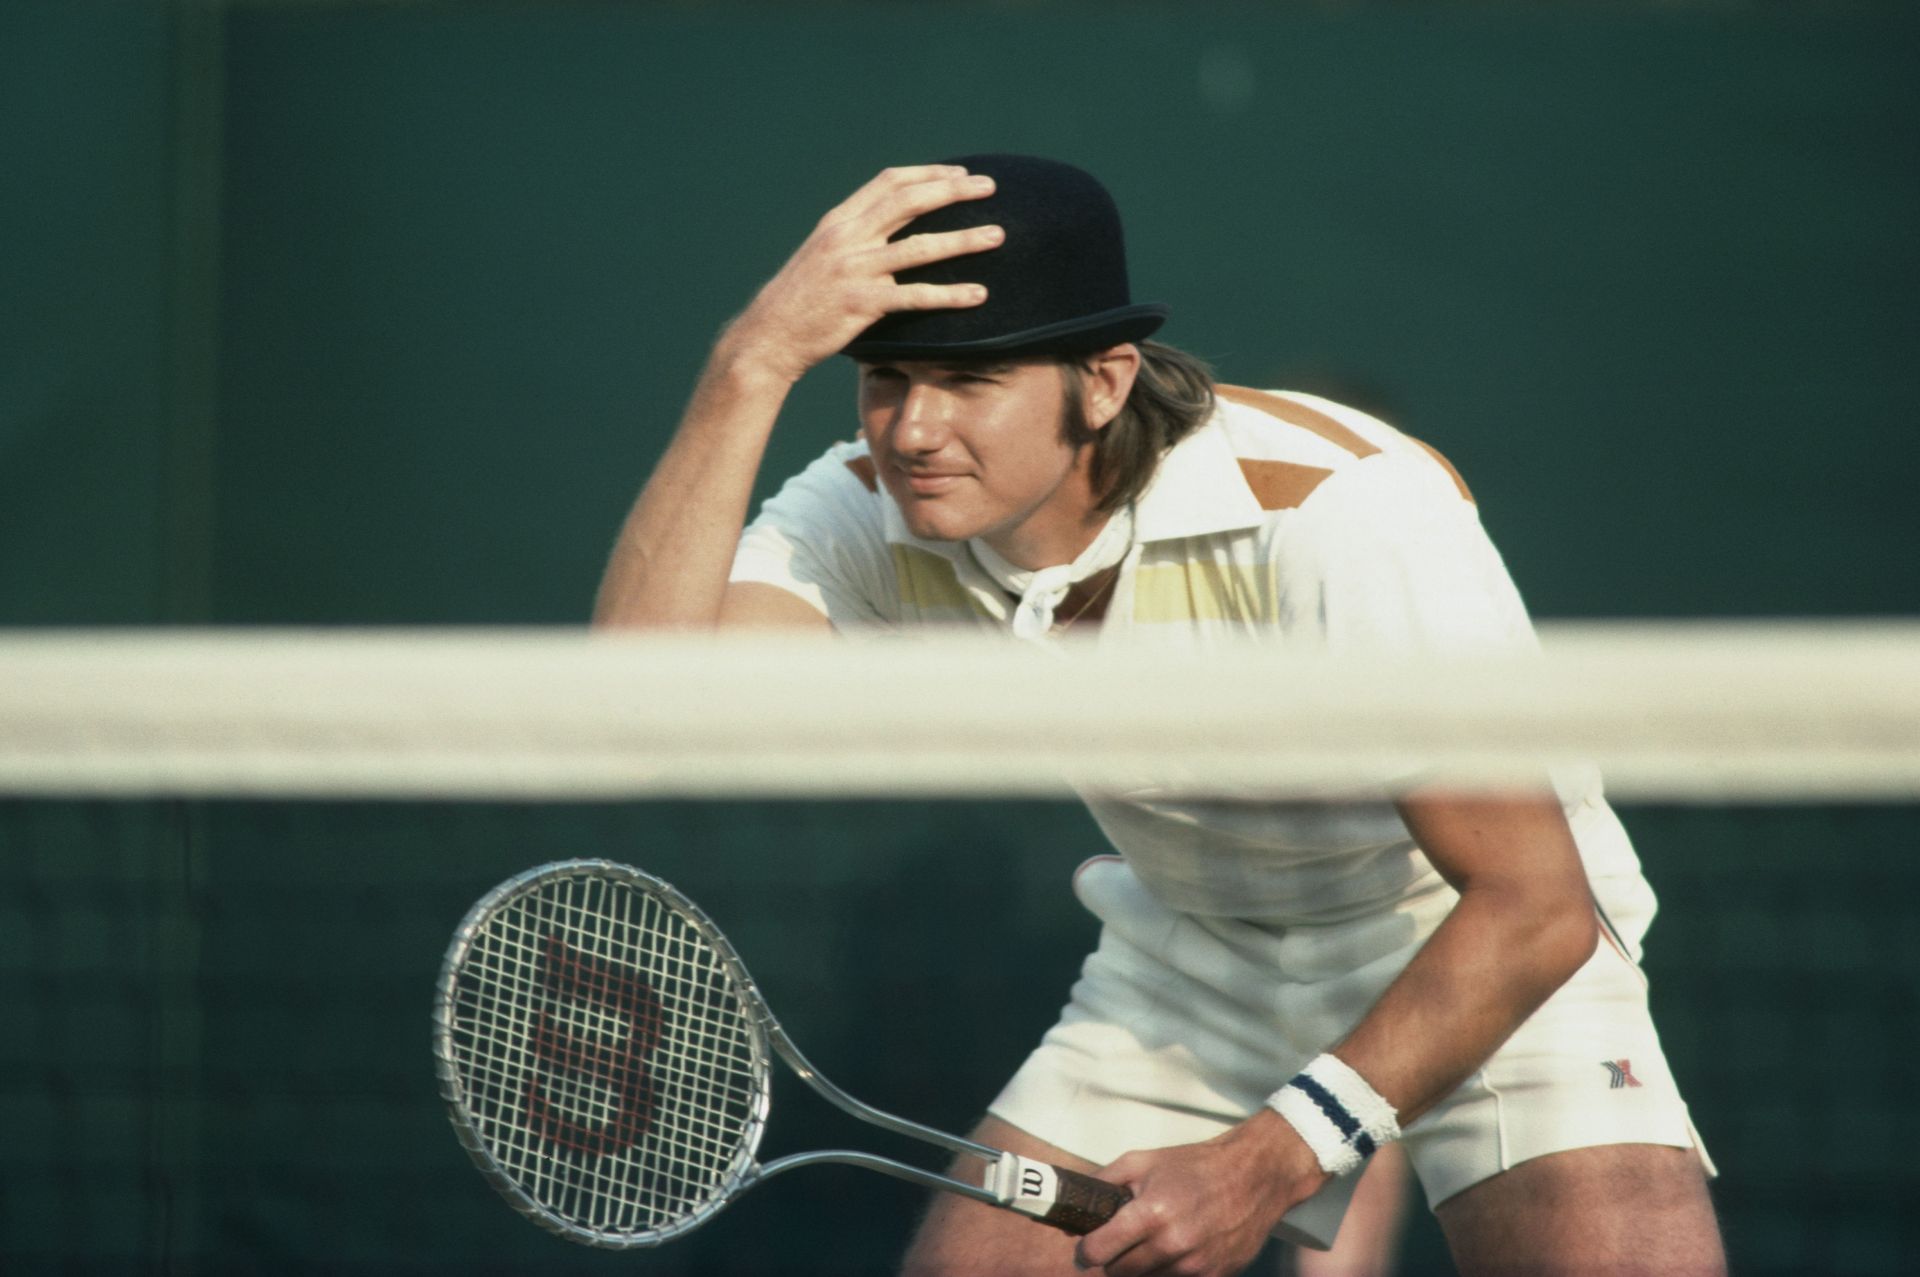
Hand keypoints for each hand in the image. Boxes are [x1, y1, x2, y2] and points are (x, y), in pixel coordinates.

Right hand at [721, 164, 1004, 384]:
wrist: (770, 336)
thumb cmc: (802, 299)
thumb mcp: (824, 254)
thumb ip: (856, 236)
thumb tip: (892, 226)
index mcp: (840, 221)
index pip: (889, 182)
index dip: (928, 174)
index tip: (960, 174)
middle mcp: (848, 238)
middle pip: (910, 201)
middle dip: (954, 191)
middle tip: (991, 187)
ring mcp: (854, 270)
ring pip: (920, 248)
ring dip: (963, 240)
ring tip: (998, 235)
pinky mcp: (861, 304)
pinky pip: (915, 297)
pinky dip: (950, 295)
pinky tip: (978, 295)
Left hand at [1074, 1110, 1328, 1276]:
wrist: (1253, 1176)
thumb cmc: (1193, 1165)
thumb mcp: (1142, 1161)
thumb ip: (1102, 1183)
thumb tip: (1072, 1211)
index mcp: (1151, 1212)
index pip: (1099, 1252)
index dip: (1087, 1250)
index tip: (1087, 1247)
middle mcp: (1173, 1243)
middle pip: (1119, 1272)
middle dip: (1114, 1257)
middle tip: (1122, 1240)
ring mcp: (1195, 1265)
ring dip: (1143, 1266)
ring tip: (1154, 1238)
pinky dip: (1169, 1270)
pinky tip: (1177, 1249)